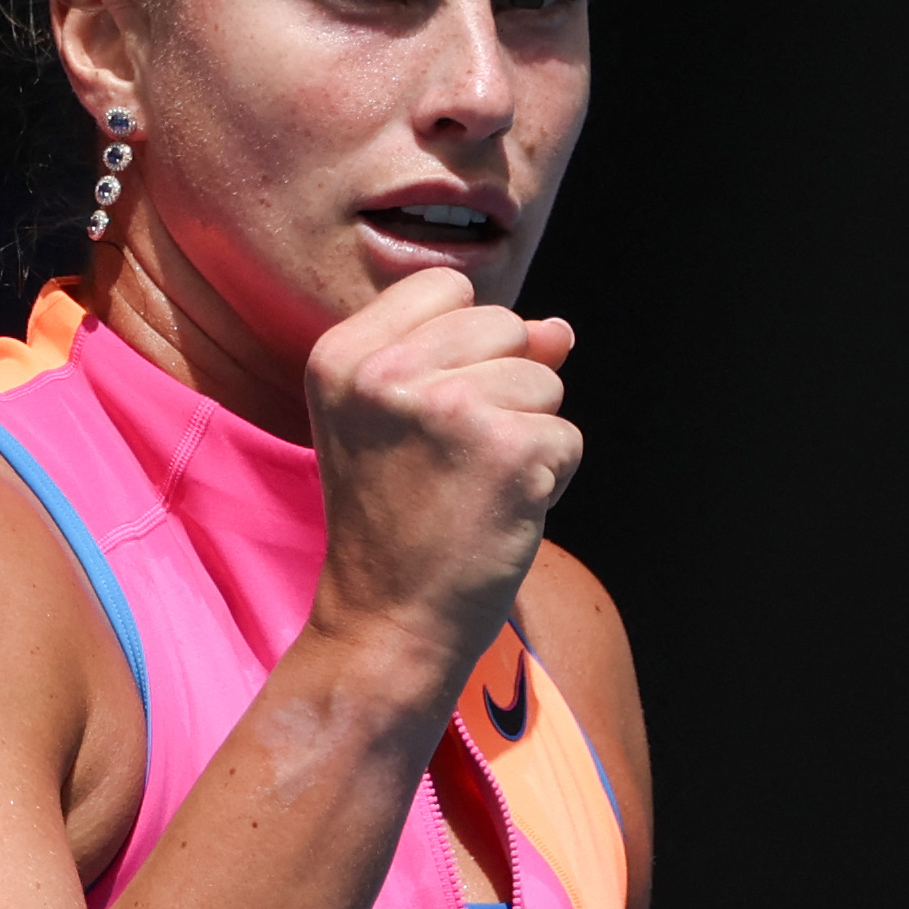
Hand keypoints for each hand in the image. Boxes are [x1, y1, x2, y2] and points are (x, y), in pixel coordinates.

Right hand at [303, 268, 581, 673]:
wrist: (388, 622)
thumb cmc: (396, 524)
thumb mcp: (404, 422)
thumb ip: (473, 358)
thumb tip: (559, 329)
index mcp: (342, 355)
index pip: (445, 286)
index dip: (465, 344)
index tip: (432, 411)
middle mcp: (385, 372)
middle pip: (503, 324)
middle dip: (504, 387)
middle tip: (454, 459)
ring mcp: (446, 406)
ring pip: (544, 379)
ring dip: (530, 434)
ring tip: (476, 486)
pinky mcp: (505, 447)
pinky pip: (567, 437)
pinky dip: (551, 478)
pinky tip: (501, 511)